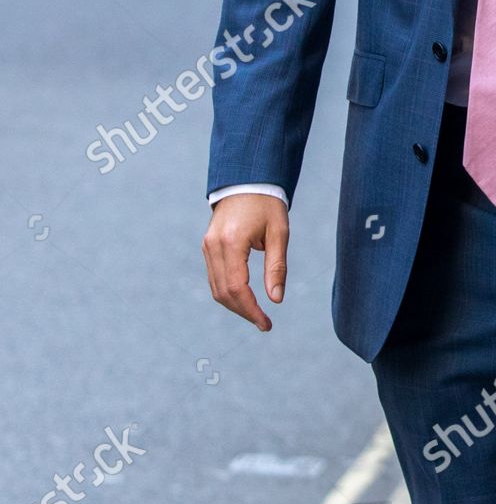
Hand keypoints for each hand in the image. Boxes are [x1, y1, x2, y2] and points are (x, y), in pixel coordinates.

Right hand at [202, 193, 288, 330]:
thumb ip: (277, 267)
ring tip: (256, 314)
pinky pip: (214, 277)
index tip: (267, 324)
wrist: (246, 180)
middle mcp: (214, 246)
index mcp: (232, 242)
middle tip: (265, 323)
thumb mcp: (279, 233)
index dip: (251, 310)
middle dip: (244, 312)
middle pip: (224, 293)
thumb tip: (276, 299)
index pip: (238, 288)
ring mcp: (207, 246)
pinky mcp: (207, 246)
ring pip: (216, 288)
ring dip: (235, 305)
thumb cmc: (267, 204)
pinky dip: (228, 292)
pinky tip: (245, 298)